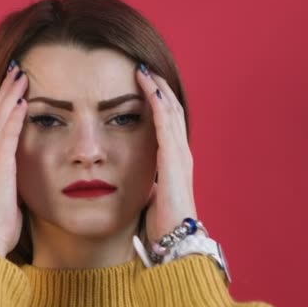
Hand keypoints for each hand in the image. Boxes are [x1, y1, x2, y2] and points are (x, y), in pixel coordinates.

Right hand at [0, 62, 28, 256]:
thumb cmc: (0, 221)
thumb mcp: (8, 194)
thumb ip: (13, 178)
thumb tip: (23, 173)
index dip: (4, 103)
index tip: (15, 87)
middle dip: (6, 91)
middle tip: (17, 70)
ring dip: (10, 96)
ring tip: (20, 76)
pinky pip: (7, 136)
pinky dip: (14, 117)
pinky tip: (22, 102)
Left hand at [135, 65, 197, 243]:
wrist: (175, 238)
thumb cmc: (160, 221)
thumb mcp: (150, 192)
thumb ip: (143, 179)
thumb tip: (127, 176)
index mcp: (174, 160)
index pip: (167, 121)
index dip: (156, 101)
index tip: (142, 84)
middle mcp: (180, 152)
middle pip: (171, 109)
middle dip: (158, 87)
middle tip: (144, 68)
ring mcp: (179, 153)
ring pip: (170, 110)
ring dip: (157, 88)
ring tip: (144, 69)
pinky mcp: (173, 158)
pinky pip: (165, 123)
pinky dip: (157, 102)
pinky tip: (148, 87)